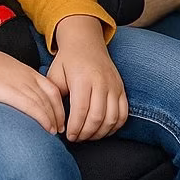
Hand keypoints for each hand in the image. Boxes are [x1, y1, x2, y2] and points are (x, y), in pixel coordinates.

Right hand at [0, 35, 65, 133]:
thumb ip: (10, 80)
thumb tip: (14, 95)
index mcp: (23, 70)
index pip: (51, 88)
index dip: (58, 104)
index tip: (59, 117)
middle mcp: (24, 76)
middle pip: (51, 97)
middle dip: (59, 115)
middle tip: (60, 130)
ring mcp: (17, 82)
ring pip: (44, 103)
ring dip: (53, 120)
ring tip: (54, 133)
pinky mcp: (7, 91)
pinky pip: (31, 106)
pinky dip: (43, 118)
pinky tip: (45, 128)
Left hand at [47, 15, 127, 141]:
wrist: (86, 42)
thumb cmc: (67, 60)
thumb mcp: (55, 74)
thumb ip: (55, 96)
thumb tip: (56, 119)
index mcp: (82, 78)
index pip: (81, 110)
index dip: (75, 128)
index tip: (68, 136)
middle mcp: (101, 82)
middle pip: (97, 117)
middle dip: (86, 133)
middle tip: (76, 138)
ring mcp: (114, 85)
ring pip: (112, 118)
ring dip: (100, 132)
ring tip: (88, 135)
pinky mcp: (121, 89)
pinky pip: (123, 114)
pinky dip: (115, 126)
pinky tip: (103, 130)